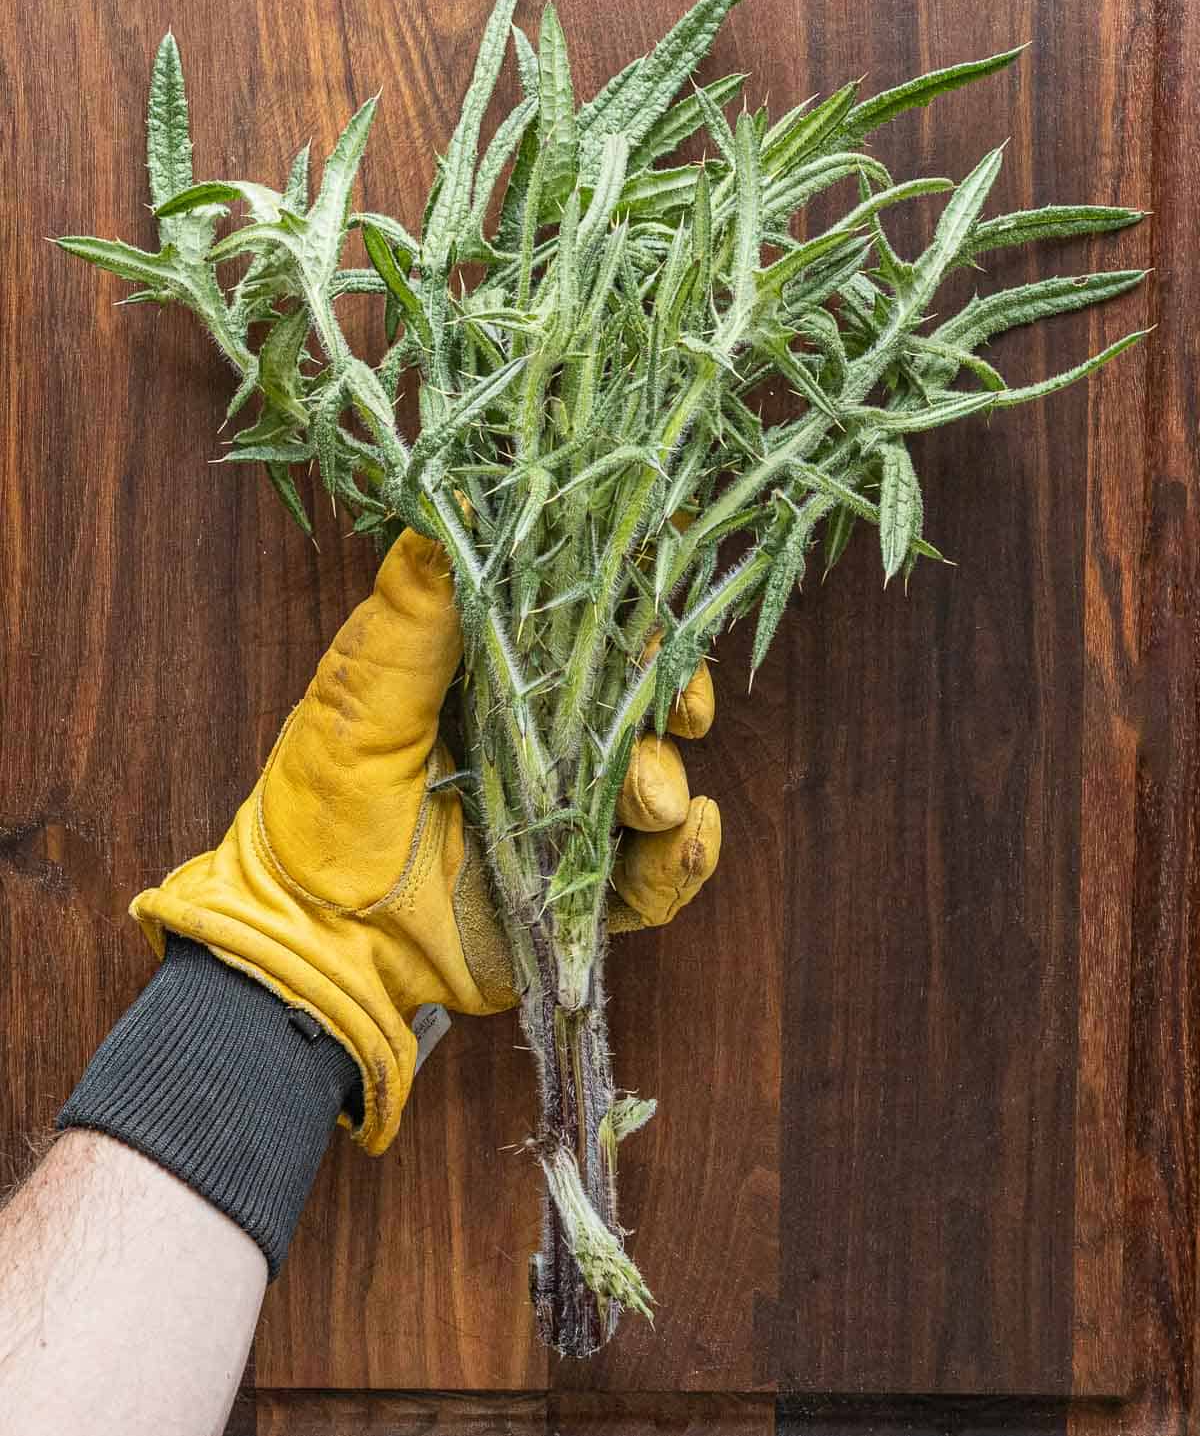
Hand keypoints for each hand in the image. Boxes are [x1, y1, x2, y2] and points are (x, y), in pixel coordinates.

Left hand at [132, 530, 720, 1152]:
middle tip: (677, 709)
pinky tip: (688, 836)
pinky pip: (654, 879)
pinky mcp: (576, 893)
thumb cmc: (318, 810)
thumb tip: (455, 495)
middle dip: (670, 697)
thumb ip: (415, 609)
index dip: (631, 614)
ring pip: (654, 784)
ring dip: (661, 783)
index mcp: (490, 683)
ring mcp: (563, 819)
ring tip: (643, 799)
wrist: (313, 945)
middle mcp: (537, 744)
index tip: (658, 606)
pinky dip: (684, 860)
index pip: (583, 629)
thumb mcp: (359, 697)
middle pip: (637, 703)